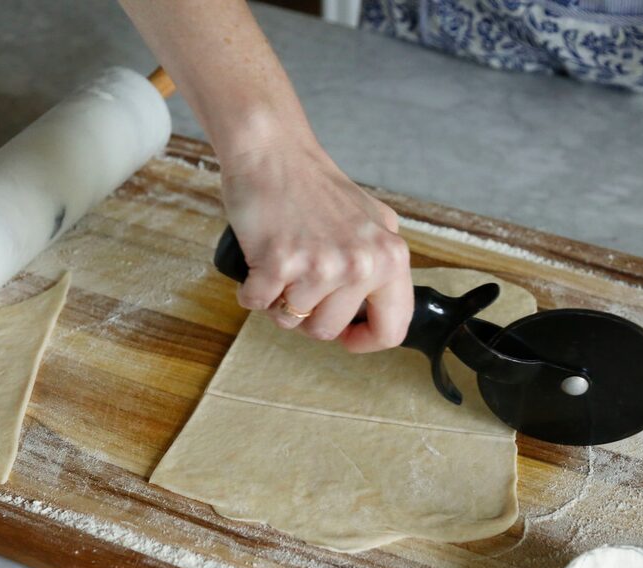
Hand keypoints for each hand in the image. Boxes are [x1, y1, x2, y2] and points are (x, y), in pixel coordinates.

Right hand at [221, 135, 412, 352]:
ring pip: (290, 320)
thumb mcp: (371, 225)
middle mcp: (361, 265)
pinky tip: (258, 264)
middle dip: (307, 314)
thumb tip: (374, 315)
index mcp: (391, 258)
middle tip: (298, 279)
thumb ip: (379, 267)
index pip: (392, 329)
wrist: (273, 153)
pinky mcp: (280, 263)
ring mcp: (321, 266)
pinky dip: (250, 291)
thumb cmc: (315, 188)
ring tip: (280, 264)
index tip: (347, 337)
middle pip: (327, 330)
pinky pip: (257, 304)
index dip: (365, 341)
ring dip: (277, 300)